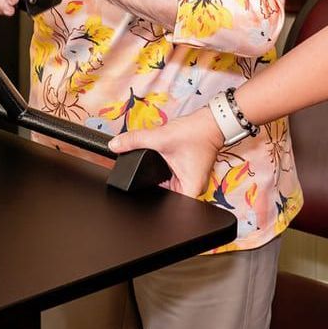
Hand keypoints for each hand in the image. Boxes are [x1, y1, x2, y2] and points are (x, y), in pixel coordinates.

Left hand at [108, 110, 223, 197]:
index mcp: (190, 189)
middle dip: (152, 185)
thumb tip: (115, 145)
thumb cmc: (198, 133)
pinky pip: (169, 175)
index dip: (152, 202)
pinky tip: (160, 160)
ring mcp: (189, 180)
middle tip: (148, 171)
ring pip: (166, 185)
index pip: (169, 207)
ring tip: (159, 163)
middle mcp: (191, 188)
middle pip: (165, 196)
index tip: (142, 192)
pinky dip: (162, 169)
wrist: (211, 121)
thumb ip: (135, 141)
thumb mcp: (160, 137)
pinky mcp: (186, 171)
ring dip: (158, 176)